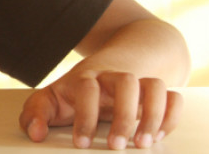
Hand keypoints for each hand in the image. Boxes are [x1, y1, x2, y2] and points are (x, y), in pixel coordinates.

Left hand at [19, 69, 182, 149]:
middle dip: (122, 115)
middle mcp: (113, 76)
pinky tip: (158, 135)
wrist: (112, 62)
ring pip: (154, 86)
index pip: (87, 88)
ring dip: (152, 115)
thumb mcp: (51, 98)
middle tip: (115, 147)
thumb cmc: (75, 90)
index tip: (81, 144)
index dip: (85, 116)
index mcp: (85, 77)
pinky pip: (173, 96)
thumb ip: (35, 114)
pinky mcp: (155, 92)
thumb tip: (35, 133)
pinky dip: (171, 116)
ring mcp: (138, 82)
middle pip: (125, 82)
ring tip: (142, 144)